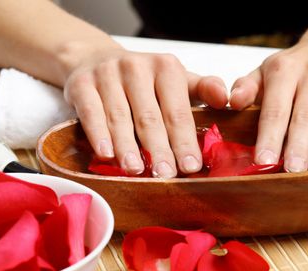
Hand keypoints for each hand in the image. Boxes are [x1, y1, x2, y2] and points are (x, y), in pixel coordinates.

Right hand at [64, 48, 227, 177]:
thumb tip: (226, 99)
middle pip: (150, 116)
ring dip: (128, 146)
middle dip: (159, 149)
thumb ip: (202, 89)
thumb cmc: (143, 80)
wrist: (95, 59)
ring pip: (119, 117)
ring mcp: (107, 74)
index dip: (185, 140)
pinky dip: (98, 134)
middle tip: (166, 175)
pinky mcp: (81, 84)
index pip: (177, 111)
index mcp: (166, 68)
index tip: (192, 166)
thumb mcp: (175, 79)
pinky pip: (90, 112)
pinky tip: (105, 154)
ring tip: (136, 170)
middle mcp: (137, 67)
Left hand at [229, 37, 307, 171]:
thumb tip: (233, 101)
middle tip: (293, 171)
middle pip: (303, 114)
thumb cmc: (296, 68)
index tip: (264, 160)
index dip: (269, 136)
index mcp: (283, 69)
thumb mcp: (266, 72)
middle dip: (298, 145)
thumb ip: (247, 87)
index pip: (275, 108)